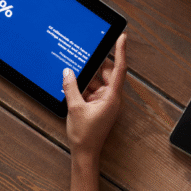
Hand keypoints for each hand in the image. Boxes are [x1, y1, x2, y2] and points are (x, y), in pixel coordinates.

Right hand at [62, 33, 126, 157]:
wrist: (85, 152)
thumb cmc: (85, 134)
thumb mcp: (75, 107)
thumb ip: (71, 87)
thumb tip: (68, 72)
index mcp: (112, 97)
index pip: (119, 69)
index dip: (121, 51)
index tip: (122, 37)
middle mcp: (112, 97)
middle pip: (107, 73)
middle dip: (95, 66)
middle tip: (85, 55)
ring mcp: (106, 101)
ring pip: (97, 82)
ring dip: (86, 78)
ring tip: (73, 73)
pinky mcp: (99, 105)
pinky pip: (92, 90)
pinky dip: (83, 87)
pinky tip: (72, 85)